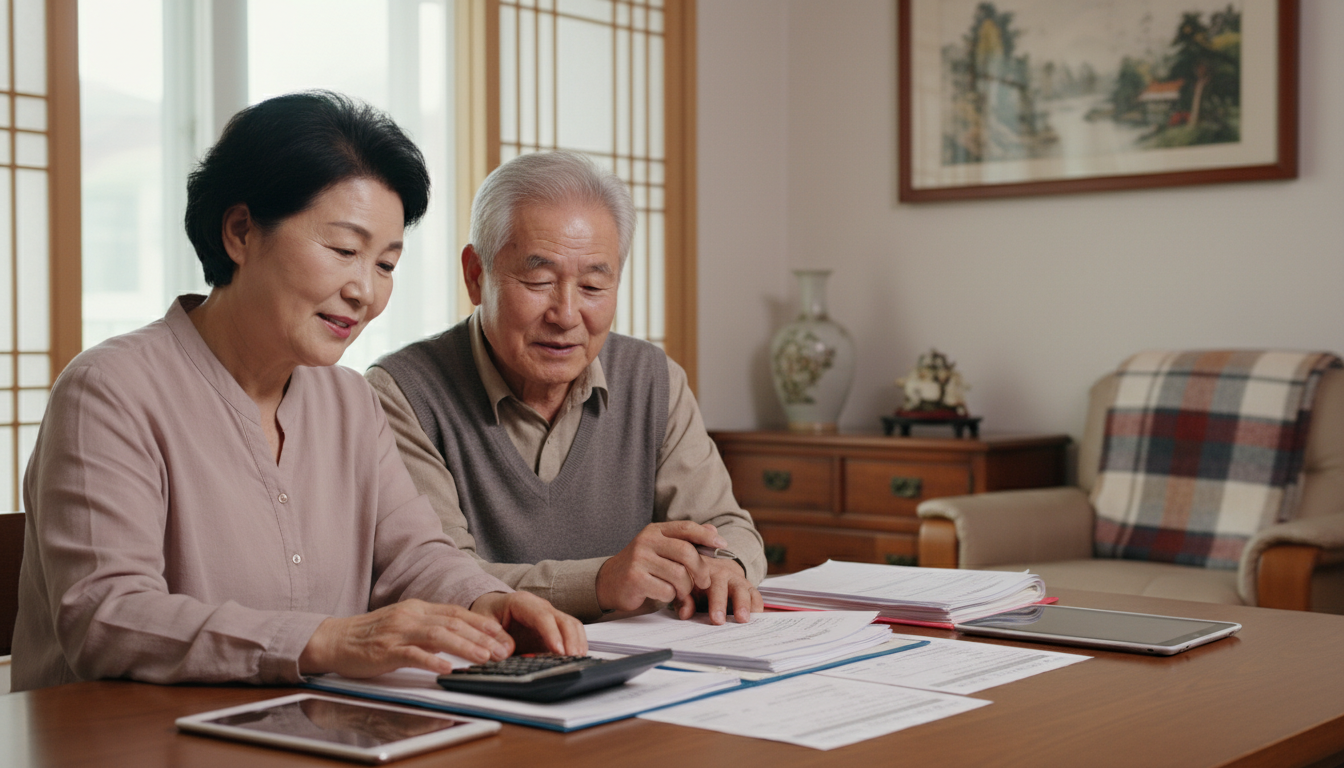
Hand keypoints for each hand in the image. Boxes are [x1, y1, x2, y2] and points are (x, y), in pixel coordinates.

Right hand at [299, 599, 514, 677]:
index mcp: (417, 609)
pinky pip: (412, 654)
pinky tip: (446, 668)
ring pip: (439, 635)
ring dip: (465, 647)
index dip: (481, 623)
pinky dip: (431, 660)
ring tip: (483, 658)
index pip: (457, 612)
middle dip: (481, 637)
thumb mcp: (404, 625)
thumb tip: (457, 638)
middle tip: (501, 651)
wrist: (335, 639)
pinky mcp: (385, 650)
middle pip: (453, 623)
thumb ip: (429, 628)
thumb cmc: (371, 635)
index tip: (501, 634)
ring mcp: (398, 632)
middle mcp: (411, 616)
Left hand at [470, 591, 586, 655]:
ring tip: (577, 661)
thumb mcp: (483, 622)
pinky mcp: (554, 630)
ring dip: (577, 644)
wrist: (492, 608)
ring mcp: (550, 618)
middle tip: (572, 660)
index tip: (558, 650)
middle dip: (570, 641)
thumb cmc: (489, 613)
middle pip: (563, 620)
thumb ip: (492, 637)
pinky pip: (572, 635)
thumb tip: (505, 652)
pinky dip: (576, 646)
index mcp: (522, 602)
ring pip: (572, 626)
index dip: (552, 633)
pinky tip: (575, 659)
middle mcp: (541, 608)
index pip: (542, 616)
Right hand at [595, 521, 726, 613]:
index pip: (686, 528)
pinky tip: (663, 595)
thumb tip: (713, 530)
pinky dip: (670, 597)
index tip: (722, 545)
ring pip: (679, 575)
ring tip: (680, 592)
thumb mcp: (661, 549)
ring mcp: (639, 559)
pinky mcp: (635, 579)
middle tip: (705, 582)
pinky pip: (666, 590)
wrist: (610, 582)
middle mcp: (646, 541)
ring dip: (685, 588)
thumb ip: (686, 541)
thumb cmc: (642, 567)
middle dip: (701, 570)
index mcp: (655, 531)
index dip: (706, 536)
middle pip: (686, 552)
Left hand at [676, 557, 763, 625]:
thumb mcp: (686, 589)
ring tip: (745, 620)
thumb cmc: (696, 583)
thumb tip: (685, 614)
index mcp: (702, 572)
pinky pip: (755, 594)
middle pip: (725, 586)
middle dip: (727, 604)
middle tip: (730, 620)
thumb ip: (684, 601)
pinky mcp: (748, 586)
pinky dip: (757, 606)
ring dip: (745, 604)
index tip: (716, 620)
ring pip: (743, 589)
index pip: (706, 584)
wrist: (713, 570)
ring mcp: (736, 579)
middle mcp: (721, 573)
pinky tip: (757, 618)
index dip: (714, 602)